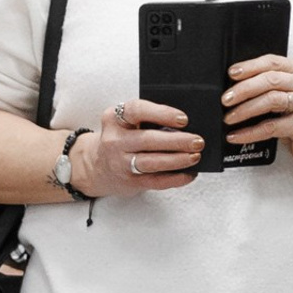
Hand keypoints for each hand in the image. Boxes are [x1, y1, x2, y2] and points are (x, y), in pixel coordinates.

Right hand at [69, 100, 204, 196]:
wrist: (94, 167)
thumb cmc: (119, 139)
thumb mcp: (123, 123)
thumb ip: (146, 119)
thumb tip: (184, 123)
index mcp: (113, 119)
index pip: (137, 110)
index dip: (161, 113)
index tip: (183, 119)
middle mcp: (114, 140)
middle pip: (148, 140)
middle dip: (177, 141)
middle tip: (197, 141)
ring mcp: (120, 163)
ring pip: (152, 162)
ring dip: (178, 160)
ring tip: (195, 156)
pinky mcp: (129, 182)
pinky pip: (156, 181)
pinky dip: (175, 178)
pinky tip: (188, 174)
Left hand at [222, 54, 292, 171]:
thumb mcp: (287, 97)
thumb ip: (269, 87)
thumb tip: (234, 86)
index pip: (271, 62)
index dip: (249, 66)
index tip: (231, 74)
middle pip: (269, 79)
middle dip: (243, 89)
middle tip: (226, 99)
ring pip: (271, 100)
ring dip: (245, 110)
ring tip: (230, 118)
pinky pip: (271, 127)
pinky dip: (251, 132)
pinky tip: (238, 135)